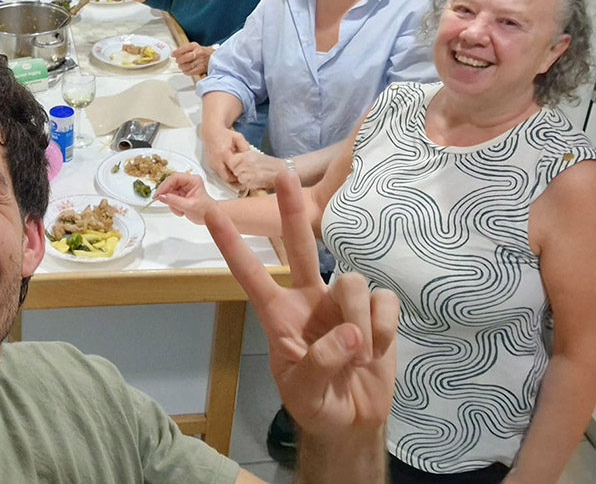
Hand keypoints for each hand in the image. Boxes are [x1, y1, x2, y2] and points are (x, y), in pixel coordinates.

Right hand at [153, 173, 215, 224]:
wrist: (209, 216)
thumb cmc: (205, 210)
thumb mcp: (189, 206)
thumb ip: (174, 201)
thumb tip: (161, 196)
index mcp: (192, 180)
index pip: (175, 178)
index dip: (165, 185)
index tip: (158, 194)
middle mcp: (187, 182)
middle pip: (170, 184)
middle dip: (166, 194)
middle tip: (160, 201)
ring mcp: (183, 188)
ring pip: (169, 192)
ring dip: (171, 202)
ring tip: (180, 209)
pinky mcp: (180, 195)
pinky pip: (170, 198)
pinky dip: (173, 206)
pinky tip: (180, 210)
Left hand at [172, 42, 212, 76]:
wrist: (214, 57)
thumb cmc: (202, 52)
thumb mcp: (194, 47)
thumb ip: (185, 49)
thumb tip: (175, 54)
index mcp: (195, 46)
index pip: (184, 48)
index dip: (176, 52)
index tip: (173, 55)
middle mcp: (198, 53)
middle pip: (185, 58)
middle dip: (179, 60)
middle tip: (177, 61)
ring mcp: (200, 61)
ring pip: (186, 66)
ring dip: (181, 67)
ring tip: (181, 66)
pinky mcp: (201, 69)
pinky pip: (190, 72)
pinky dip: (186, 72)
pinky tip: (185, 70)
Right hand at [201, 124, 248, 184]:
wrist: (211, 132)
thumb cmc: (225, 134)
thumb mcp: (238, 138)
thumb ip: (245, 147)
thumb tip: (251, 158)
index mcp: (224, 153)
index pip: (233, 168)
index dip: (241, 173)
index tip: (246, 174)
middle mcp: (216, 160)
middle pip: (227, 177)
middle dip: (235, 179)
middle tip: (242, 177)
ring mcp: (212, 164)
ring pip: (222, 177)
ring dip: (230, 177)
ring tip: (237, 172)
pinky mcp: (210, 165)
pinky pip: (218, 173)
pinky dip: (225, 173)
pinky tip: (230, 168)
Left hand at [206, 170, 398, 439]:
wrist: (353, 420)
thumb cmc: (316, 403)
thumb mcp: (304, 391)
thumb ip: (320, 363)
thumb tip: (348, 333)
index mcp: (279, 315)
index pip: (251, 275)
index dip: (232, 246)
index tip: (212, 214)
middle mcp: (309, 298)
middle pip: (301, 247)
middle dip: (292, 211)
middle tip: (286, 175)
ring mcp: (343, 302)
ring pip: (352, 283)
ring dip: (360, 326)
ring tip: (357, 358)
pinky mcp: (376, 311)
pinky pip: (383, 302)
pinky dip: (383, 331)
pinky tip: (376, 350)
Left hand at [228, 148, 288, 191]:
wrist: (282, 170)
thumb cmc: (269, 163)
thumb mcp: (255, 156)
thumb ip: (243, 158)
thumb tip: (231, 163)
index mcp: (248, 154)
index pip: (232, 160)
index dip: (233, 165)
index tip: (237, 166)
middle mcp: (248, 162)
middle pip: (235, 170)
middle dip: (238, 173)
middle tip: (245, 173)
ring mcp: (252, 172)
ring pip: (239, 178)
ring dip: (243, 179)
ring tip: (251, 177)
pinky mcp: (255, 181)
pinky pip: (246, 184)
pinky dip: (249, 184)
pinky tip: (255, 181)